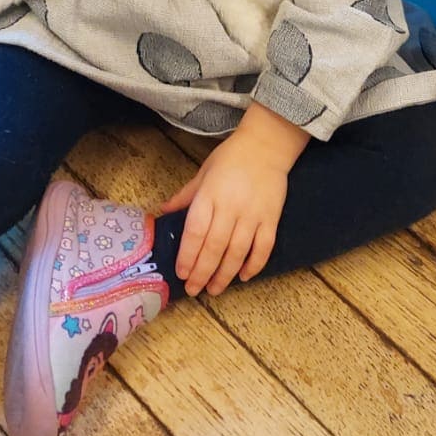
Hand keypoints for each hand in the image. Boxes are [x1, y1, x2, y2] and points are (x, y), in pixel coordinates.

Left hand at [160, 107, 307, 295]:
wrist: (267, 145)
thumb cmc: (230, 158)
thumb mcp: (203, 172)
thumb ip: (185, 196)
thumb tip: (163, 212)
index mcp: (210, 195)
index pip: (196, 231)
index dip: (188, 255)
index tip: (181, 273)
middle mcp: (231, 207)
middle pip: (214, 247)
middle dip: (202, 272)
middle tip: (193, 290)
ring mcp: (253, 214)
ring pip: (238, 252)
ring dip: (225, 274)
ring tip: (214, 290)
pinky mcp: (272, 219)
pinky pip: (264, 248)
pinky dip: (254, 265)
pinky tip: (244, 276)